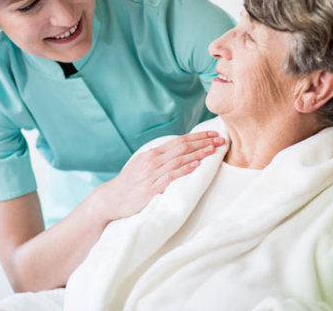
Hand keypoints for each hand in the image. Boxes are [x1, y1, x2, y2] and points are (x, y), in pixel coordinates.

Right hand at [97, 131, 225, 220]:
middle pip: (182, 147)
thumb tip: (179, 154)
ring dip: (198, 153)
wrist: (111, 199)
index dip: (198, 136)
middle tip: (220, 139)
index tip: (213, 133)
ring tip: (213, 149)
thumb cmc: (129, 184)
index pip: (179, 140)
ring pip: (179, 159)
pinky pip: (170, 176)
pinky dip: (184, 169)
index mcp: (152, 153)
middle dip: (203, 142)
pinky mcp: (151, 188)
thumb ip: (159, 159)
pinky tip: (196, 165)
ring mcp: (152, 173)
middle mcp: (153, 160)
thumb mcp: (143, 165)